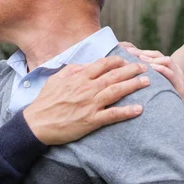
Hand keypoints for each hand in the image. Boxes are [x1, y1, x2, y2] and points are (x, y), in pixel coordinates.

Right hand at [23, 56, 149, 145]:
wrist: (37, 124)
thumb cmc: (45, 101)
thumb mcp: (56, 79)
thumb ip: (72, 70)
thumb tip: (86, 65)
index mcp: (79, 77)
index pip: (102, 64)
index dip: (117, 60)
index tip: (126, 59)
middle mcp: (87, 88)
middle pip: (114, 75)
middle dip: (132, 70)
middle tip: (144, 67)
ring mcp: (90, 104)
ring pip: (117, 91)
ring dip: (133, 85)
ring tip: (147, 82)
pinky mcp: (91, 121)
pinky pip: (113, 115)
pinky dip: (127, 111)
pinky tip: (139, 109)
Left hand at [124, 47, 183, 122]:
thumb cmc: (175, 100)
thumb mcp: (163, 87)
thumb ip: (154, 79)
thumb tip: (135, 78)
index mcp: (168, 68)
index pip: (154, 55)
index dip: (140, 52)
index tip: (126, 51)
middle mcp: (174, 69)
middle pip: (157, 55)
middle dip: (142, 52)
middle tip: (129, 51)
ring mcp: (178, 75)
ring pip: (166, 60)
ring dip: (152, 58)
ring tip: (140, 57)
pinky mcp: (181, 84)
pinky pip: (171, 73)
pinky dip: (162, 69)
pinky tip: (152, 68)